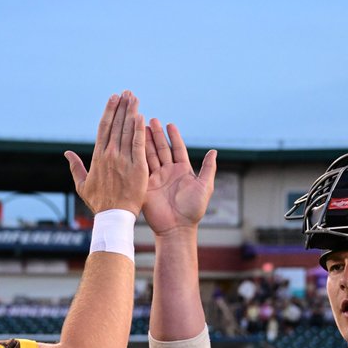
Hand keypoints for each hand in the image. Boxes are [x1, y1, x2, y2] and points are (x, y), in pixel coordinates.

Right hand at [64, 91, 147, 214]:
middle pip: (116, 125)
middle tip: (126, 92)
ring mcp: (123, 160)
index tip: (113, 98)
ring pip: (126, 131)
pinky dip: (139, 130)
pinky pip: (138, 145)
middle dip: (121, 107)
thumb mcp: (82, 185)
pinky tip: (141, 116)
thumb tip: (67, 153)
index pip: (103, 128)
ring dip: (131, 112)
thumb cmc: (99, 203)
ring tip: (134, 97)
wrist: (113, 217)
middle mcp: (109, 155)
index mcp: (97, 157)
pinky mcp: (137, 168)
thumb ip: (75, 167)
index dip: (109, 111)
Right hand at [142, 118, 216, 236]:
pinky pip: (141, 168)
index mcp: (183, 171)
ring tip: (139, 127)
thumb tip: (214, 151)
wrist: (177, 228)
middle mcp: (168, 172)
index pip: (177, 149)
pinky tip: (133, 144)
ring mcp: (156, 178)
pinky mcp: (145, 185)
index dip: (173, 136)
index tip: (169, 124)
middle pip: (161, 149)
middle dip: (156, 135)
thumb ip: (208, 168)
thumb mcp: (204, 187)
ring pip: (150, 155)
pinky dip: (137, 155)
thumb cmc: (193, 210)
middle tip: (150, 119)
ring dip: (145, 141)